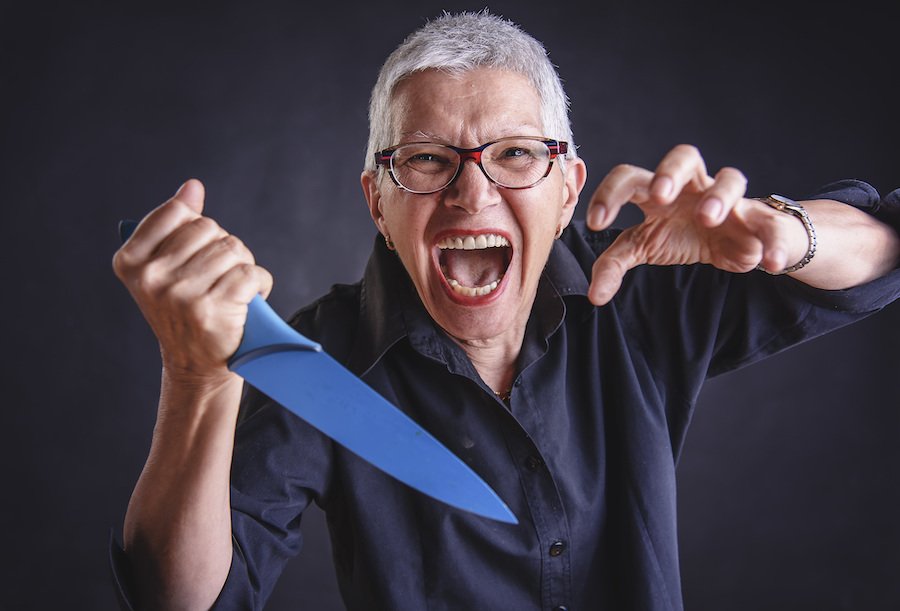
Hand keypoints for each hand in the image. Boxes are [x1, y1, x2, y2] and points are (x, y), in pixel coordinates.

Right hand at [112, 179, 272, 382]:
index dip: (198, 231)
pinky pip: (252, 273)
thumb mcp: (168, 266)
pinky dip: (260, 283)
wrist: (196, 365)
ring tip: (233, 289)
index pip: (177, 213)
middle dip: (224, 248)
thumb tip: (192, 187)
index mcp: (131, 261)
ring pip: (234, 249)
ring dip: (243, 266)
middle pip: (210, 229)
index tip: (195, 255)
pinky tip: (249, 299)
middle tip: (219, 277)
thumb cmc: (185, 310)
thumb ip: (177, 224)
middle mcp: (152, 277)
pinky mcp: (213, 309)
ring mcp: (181, 294)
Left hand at [585, 144, 807, 304]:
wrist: (735, 242)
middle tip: (659, 195)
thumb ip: (614, 264)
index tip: (594, 222)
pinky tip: (770, 263)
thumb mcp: (644, 247)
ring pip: (730, 178)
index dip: (609, 194)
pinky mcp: (760, 219)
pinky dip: (774, 241)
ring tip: (708, 218)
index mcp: (658, 191)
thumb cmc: (682, 235)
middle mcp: (693, 186)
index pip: (629, 177)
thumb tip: (594, 295)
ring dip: (719, 195)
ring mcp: (728, 199)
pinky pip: (771, 223)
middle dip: (670, 172)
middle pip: (684, 157)